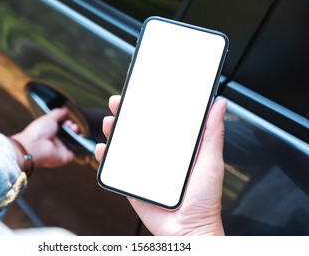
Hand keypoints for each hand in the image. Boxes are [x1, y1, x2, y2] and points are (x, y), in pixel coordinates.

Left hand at [11, 108, 75, 168]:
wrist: (35, 146)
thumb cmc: (38, 132)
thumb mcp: (49, 118)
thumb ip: (57, 113)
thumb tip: (64, 109)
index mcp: (49, 133)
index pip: (62, 128)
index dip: (67, 124)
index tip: (68, 121)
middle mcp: (55, 142)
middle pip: (68, 134)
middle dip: (73, 128)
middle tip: (72, 126)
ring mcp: (60, 150)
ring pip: (73, 142)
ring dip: (77, 135)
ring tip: (75, 129)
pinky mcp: (65, 156)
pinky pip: (76, 152)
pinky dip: (80, 145)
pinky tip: (80, 138)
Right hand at [95, 95, 226, 235]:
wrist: (188, 231)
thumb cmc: (204, 200)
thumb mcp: (211, 162)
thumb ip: (213, 133)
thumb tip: (219, 105)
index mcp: (176, 147)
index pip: (161, 121)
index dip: (149, 105)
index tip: (141, 92)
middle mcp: (158, 155)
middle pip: (138, 129)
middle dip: (126, 114)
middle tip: (119, 103)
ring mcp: (143, 168)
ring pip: (124, 145)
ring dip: (114, 131)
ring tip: (110, 123)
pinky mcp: (132, 182)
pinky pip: (115, 167)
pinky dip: (105, 156)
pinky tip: (103, 148)